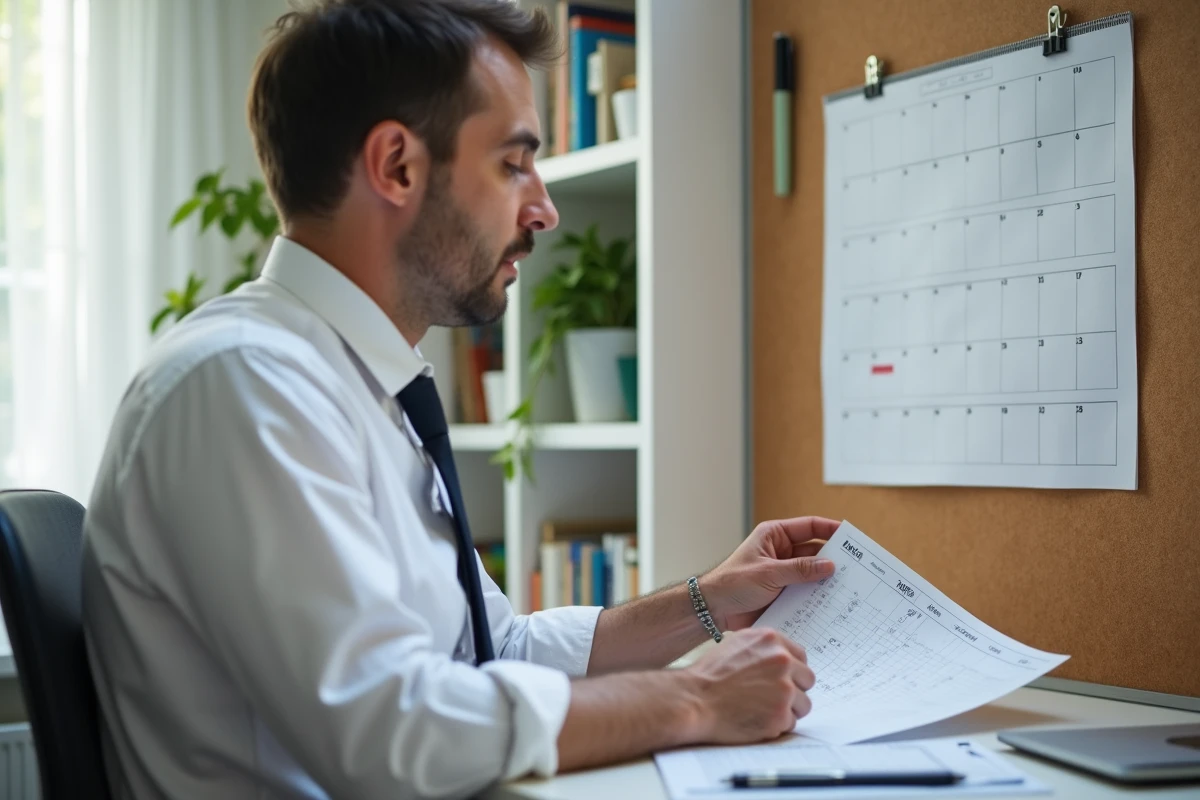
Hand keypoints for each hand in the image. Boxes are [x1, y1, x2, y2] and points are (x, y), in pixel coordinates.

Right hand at [683, 628, 814, 743]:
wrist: (693, 699)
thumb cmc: (709, 675)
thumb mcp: (736, 644)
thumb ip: (763, 648)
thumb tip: (782, 657)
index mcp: (771, 640)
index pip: (800, 656)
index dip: (791, 671)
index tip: (782, 679)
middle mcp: (782, 661)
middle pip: (807, 680)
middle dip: (793, 690)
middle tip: (771, 698)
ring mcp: (784, 688)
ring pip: (803, 704)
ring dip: (787, 710)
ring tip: (761, 710)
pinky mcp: (781, 714)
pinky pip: (791, 723)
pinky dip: (776, 725)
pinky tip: (756, 720)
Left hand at [702, 517, 840, 630]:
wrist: (713, 610)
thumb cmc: (732, 583)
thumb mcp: (768, 573)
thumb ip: (800, 569)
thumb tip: (830, 565)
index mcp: (775, 535)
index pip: (809, 527)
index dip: (830, 529)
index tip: (851, 537)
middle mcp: (782, 551)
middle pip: (815, 551)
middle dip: (834, 558)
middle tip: (857, 567)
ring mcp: (784, 573)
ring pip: (813, 573)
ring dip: (827, 580)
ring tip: (849, 588)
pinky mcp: (784, 592)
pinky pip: (806, 592)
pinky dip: (817, 596)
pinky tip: (832, 604)